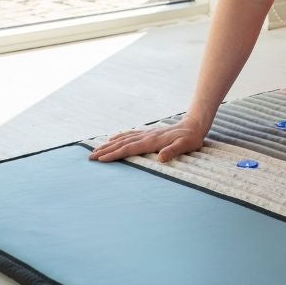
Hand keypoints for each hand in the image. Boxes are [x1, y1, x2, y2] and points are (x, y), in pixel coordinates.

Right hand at [89, 116, 204, 163]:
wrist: (195, 124)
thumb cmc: (191, 138)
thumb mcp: (186, 146)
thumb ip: (173, 151)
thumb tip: (161, 157)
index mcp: (152, 141)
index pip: (129, 148)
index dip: (114, 154)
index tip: (101, 159)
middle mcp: (147, 136)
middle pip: (122, 143)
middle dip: (106, 150)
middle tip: (90, 157)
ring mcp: (147, 134)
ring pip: (124, 138)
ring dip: (110, 144)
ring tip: (96, 149)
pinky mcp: (149, 133)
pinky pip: (131, 134)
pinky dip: (120, 137)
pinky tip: (114, 138)